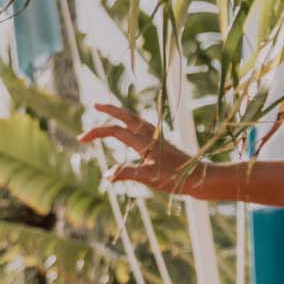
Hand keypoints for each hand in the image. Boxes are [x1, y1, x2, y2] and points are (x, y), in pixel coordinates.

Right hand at [81, 103, 206, 195]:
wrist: (202, 177)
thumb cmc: (177, 178)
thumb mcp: (150, 177)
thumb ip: (127, 173)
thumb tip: (107, 175)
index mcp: (144, 141)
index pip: (114, 131)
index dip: (96, 132)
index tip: (81, 139)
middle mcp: (150, 136)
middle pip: (126, 117)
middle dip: (109, 110)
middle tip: (94, 105)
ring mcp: (157, 138)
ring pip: (135, 120)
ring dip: (120, 114)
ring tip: (110, 112)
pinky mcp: (161, 143)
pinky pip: (141, 126)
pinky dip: (130, 123)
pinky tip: (131, 128)